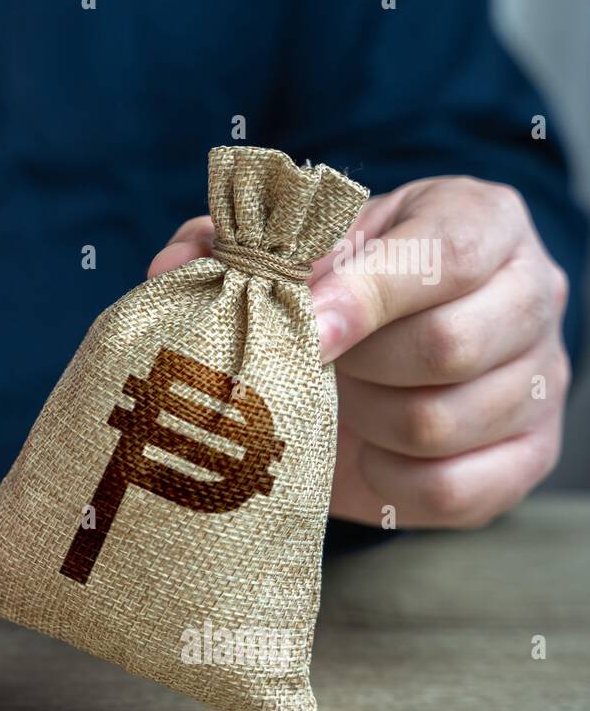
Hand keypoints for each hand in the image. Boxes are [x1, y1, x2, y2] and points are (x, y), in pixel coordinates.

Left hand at [149, 177, 569, 527]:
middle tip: (316, 365)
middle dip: (357, 366)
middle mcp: (532, 294)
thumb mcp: (297, 251)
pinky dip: (388, 479)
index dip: (365, 294)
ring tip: (339, 400)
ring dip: (364, 420)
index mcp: (479, 222)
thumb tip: (172, 267)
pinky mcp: (526, 459)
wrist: (384, 354)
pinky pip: (451, 488)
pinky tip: (364, 452)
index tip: (303, 327)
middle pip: (448, 346)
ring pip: (441, 421)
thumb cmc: (339, 290)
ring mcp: (539, 382)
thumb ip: (235, 247)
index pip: (443, 254)